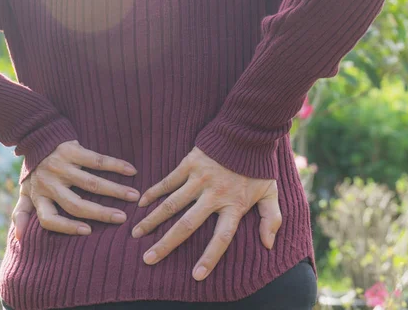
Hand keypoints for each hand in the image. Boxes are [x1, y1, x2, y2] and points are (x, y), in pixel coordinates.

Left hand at [11, 139, 139, 238]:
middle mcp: (49, 183)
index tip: (88, 231)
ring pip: (91, 183)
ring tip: (134, 196)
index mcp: (38, 196)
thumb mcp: (24, 192)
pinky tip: (131, 171)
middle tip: (122, 218)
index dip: (67, 227)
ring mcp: (61, 166)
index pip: (49, 219)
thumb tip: (18, 239)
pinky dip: (116, 166)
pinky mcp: (72, 150)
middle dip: (101, 213)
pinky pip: (97, 160)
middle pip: (76, 204)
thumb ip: (22, 214)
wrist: (36, 136)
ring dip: (115, 190)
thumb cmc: (35, 171)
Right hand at [131, 146, 281, 280]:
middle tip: (149, 259)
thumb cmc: (259, 165)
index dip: (210, 257)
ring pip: (172, 204)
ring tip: (136, 234)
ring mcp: (200, 178)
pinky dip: (154, 192)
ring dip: (152, 220)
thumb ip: (271, 218)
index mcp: (234, 204)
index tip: (196, 275)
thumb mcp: (271, 192)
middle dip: (167, 244)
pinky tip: (141, 203)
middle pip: (188, 225)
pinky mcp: (191, 163)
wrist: (249, 132)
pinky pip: (168, 181)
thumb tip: (268, 245)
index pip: (221, 238)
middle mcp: (215, 194)